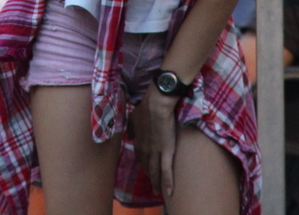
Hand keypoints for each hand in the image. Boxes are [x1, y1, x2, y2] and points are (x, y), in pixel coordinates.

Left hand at [131, 84, 178, 198]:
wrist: (156, 106)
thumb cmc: (145, 108)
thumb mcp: (133, 118)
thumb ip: (131, 128)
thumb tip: (130, 136)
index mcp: (138, 142)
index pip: (140, 157)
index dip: (143, 163)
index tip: (146, 168)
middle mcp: (145, 150)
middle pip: (147, 166)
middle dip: (149, 176)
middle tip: (152, 184)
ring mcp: (156, 152)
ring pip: (155, 172)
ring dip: (156, 183)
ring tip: (157, 191)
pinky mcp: (167, 152)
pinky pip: (166, 170)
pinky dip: (167, 182)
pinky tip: (168, 192)